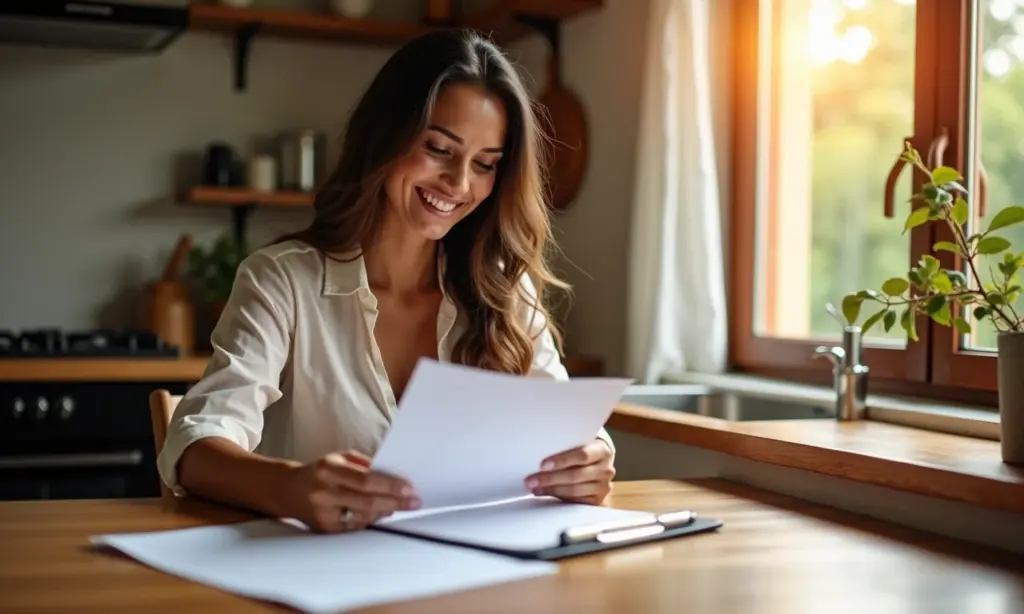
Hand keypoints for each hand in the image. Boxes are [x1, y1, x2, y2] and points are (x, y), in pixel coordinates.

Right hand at [283, 450, 419, 532]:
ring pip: (362, 516)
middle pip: (366, 501)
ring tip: (401, 505)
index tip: (410, 488)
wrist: (288, 490)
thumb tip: (394, 476)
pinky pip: (354, 526)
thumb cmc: (321, 471)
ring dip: (385, 511)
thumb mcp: (340, 458)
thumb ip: (365, 465)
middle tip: (415, 502)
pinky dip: (371, 519)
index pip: (365, 480)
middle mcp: (324, 492)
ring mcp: (323, 513)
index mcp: (329, 469)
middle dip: (395, 501)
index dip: (390, 486)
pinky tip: (382, 513)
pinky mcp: (324, 528)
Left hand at [524, 439, 614, 504]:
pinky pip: (575, 501)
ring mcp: (603, 487)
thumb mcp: (579, 441)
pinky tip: (544, 492)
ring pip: (574, 490)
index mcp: (603, 450)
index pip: (582, 455)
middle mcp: (606, 469)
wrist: (598, 462)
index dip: (562, 460)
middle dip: (550, 478)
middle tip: (530, 480)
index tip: (543, 465)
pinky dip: (557, 497)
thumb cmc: (582, 448)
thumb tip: (537, 449)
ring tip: (534, 487)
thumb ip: (566, 444)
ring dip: (550, 489)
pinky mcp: (598, 500)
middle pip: (576, 475)